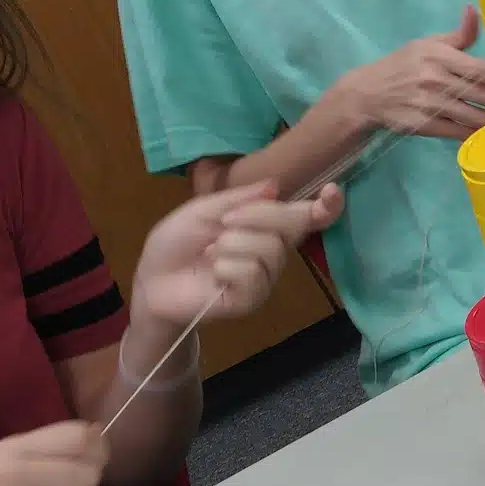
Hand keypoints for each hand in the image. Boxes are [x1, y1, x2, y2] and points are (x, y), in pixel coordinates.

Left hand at [134, 181, 344, 323]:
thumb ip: (239, 198)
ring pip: (269, 249)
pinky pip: (253, 274)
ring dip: (232, 245)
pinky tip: (214, 273)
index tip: (332, 192)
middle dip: (257, 216)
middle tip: (224, 223)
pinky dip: (227, 267)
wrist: (152, 281)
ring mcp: (266, 277)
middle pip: (291, 224)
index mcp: (266, 226)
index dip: (326, 206)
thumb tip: (275, 186)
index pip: (307, 216)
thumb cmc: (177, 243)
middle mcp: (274, 251)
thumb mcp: (203, 209)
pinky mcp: (253, 299)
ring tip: (211, 253)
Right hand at [333, 6, 484, 140]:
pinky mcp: (425, 125)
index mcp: (441, 56)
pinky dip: (477, 135)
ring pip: (476, 117)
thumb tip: (475, 10)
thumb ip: (459, 35)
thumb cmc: (405, 65)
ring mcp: (430, 104)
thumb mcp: (428, 44)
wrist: (369, 93)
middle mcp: (436, 79)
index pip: (484, 70)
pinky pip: (460, 133)